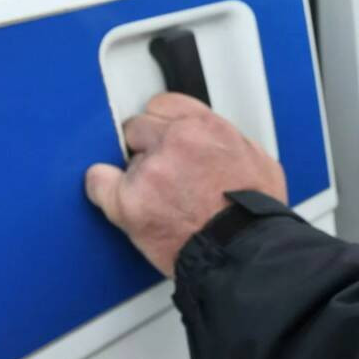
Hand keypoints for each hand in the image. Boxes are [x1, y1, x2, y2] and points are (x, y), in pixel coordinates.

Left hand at [85, 93, 286, 277]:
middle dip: (148, 145)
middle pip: (138, 126)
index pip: (165, 104)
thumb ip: (228, 141)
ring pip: (126, 159)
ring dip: (138, 175)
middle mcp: (176, 142)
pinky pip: (98, 183)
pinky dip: (104, 190)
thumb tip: (215, 140)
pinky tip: (117, 198)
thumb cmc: (257, 216)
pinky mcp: (129, 201)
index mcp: (207, 128)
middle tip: (163, 170)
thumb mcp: (259, 161)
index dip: (164, 124)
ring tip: (161, 200)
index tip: (165, 137)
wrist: (244, 254)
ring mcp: (150, 170)